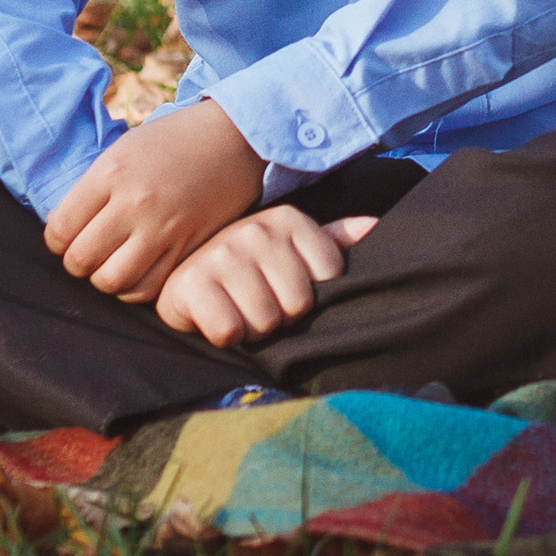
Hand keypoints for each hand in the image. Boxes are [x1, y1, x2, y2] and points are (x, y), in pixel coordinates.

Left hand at [44, 99, 265, 302]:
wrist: (237, 138)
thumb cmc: (174, 141)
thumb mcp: (125, 150)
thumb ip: (92, 189)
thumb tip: (62, 230)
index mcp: (112, 172)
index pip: (59, 230)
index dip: (59, 240)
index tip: (71, 235)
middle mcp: (136, 202)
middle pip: (81, 260)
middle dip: (79, 261)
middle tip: (93, 250)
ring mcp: (164, 227)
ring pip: (111, 281)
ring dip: (105, 278)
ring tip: (114, 262)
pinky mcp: (188, 246)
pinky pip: (148, 287)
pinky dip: (136, 287)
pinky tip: (138, 270)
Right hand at [156, 207, 380, 347]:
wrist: (182, 272)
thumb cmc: (248, 264)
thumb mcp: (290, 245)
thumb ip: (331, 238)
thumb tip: (373, 225)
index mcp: (288, 219)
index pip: (329, 275)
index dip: (310, 293)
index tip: (285, 286)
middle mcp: (257, 230)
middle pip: (298, 304)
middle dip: (281, 315)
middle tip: (259, 302)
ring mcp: (223, 255)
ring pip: (266, 322)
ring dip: (253, 328)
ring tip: (238, 308)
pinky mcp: (192, 284)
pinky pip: (230, 332)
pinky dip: (226, 336)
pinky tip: (216, 317)